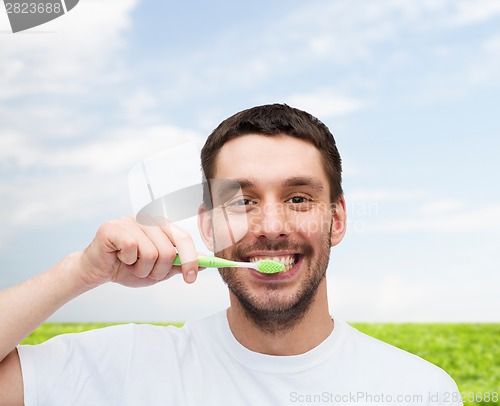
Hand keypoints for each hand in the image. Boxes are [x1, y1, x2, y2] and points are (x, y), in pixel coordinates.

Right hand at [78, 217, 199, 287]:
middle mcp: (147, 219)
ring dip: (142, 269)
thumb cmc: (127, 269)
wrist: (98, 272)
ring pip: (150, 252)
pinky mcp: (112, 227)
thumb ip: (179, 265)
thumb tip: (205, 263)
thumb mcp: (158, 270)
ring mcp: (129, 221)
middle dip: (159, 270)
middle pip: (168, 250)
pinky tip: (120, 259)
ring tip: (132, 266)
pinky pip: (131, 248)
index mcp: (161, 226)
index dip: (191, 259)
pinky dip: (127, 261)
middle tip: (146, 273)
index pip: (183, 238)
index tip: (191, 278)